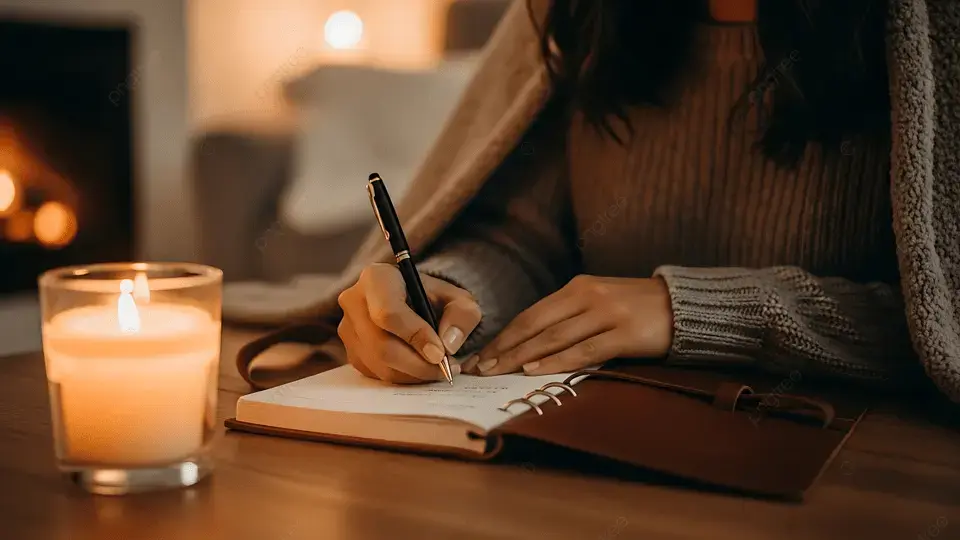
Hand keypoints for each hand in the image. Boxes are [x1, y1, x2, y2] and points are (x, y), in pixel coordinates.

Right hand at [337, 263, 481, 383]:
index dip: (416, 337)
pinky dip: (403, 378)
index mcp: (376, 278)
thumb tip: (449, 343)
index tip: (441, 354)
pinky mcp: (351, 352)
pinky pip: (376, 374)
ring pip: (379, 364)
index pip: (389, 313)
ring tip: (440, 370)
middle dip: (418, 364)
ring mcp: (348, 329)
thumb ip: (461, 315)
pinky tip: (422, 369)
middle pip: (381, 345)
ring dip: (414, 374)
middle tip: (447, 369)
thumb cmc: (433, 298)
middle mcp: (354, 302)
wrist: (414, 302)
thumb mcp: (457, 298)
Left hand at [463, 275, 672, 375]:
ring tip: (497, 372)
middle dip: (503, 349)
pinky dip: (556, 361)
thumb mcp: (599, 303)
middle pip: (535, 326)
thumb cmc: (637, 309)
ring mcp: (606, 314)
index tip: (481, 355)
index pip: (530, 315)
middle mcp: (587, 297)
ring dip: (521, 357)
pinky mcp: (625, 333)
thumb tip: (531, 345)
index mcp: (577, 288)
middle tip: (478, 368)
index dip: (503, 336)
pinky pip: (584, 351)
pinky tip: (535, 370)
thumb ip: (569, 318)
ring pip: (553, 338)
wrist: (685, 305)